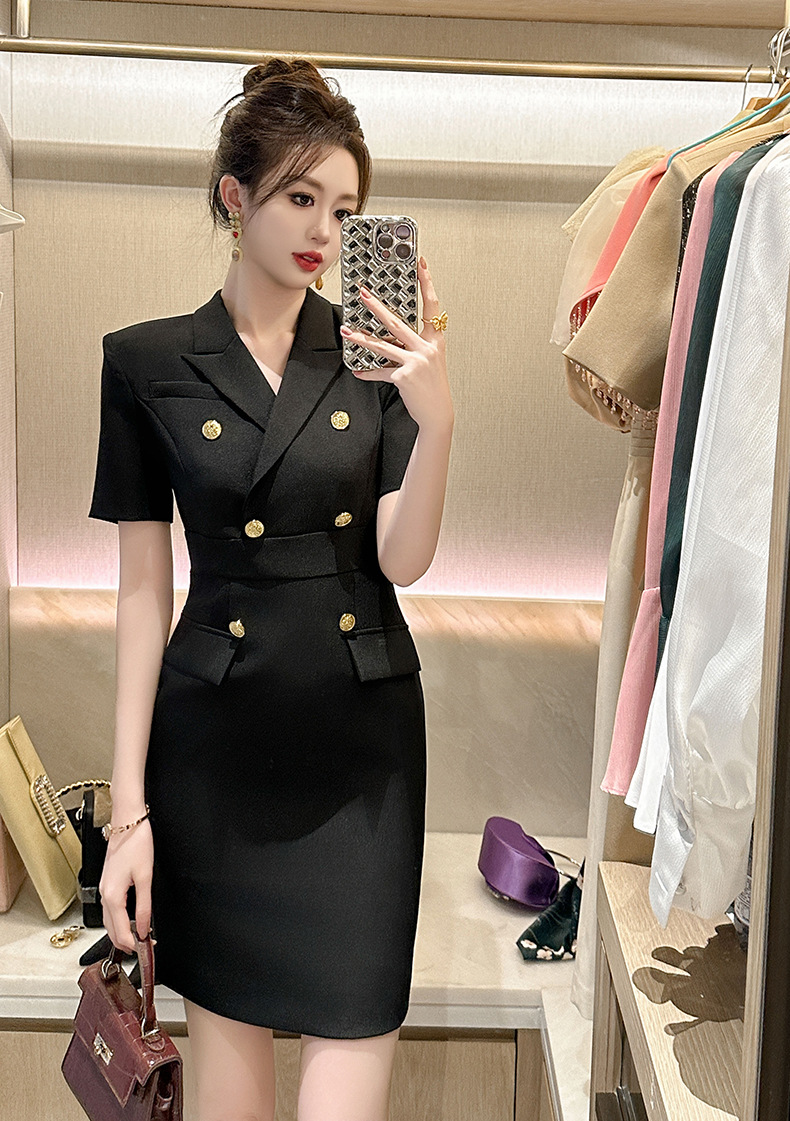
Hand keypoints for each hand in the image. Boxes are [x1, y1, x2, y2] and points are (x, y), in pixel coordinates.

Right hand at [99, 819, 153, 952]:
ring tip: (140, 937)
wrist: (128, 823)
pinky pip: (111, 909)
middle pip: (112, 930)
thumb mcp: (145, 877)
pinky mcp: (108, 883)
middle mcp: (104, 895)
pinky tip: (130, 920)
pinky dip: (120, 920)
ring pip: (109, 921)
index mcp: (112, 896)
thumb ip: (145, 906)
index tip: (148, 949)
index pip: (121, 932)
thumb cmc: (136, 844)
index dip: (135, 944)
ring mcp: (104, 889)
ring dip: (122, 932)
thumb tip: (145, 928)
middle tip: (146, 947)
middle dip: (127, 942)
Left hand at [339, 256, 453, 432]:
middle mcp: (426, 349)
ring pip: (383, 345)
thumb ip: (414, 346)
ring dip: (362, 338)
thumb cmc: (433, 387)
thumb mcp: (430, 361)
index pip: (432, 305)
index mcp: (435, 341)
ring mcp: (415, 362)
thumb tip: (391, 336)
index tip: (420, 265)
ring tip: (347, 330)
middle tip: (363, 294)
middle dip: (377, 306)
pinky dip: (368, 373)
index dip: (427, 283)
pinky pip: (381, 372)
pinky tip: (357, 371)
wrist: (438, 413)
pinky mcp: (404, 377)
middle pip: (397, 322)